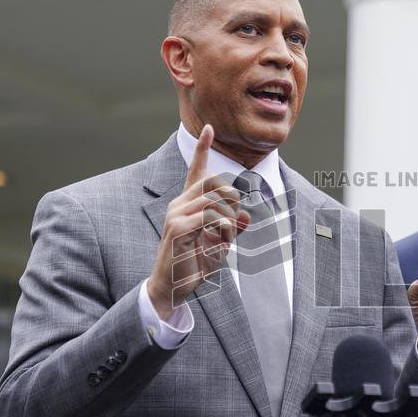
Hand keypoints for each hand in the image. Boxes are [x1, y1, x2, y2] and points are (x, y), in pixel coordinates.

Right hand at [147, 125, 249, 317]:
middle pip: (215, 182)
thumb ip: (232, 228)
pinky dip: (222, 227)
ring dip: (228, 219)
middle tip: (231, 224)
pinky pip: (210, 216)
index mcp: (187, 204)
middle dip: (232, 199)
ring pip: (215, 200)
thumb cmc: (193, 264)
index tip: (208, 128)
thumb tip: (246, 215)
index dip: (202, 149)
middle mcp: (178, 204)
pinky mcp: (178, 228)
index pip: (195, 171)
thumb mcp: (219, 244)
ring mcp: (176, 215)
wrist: (171, 288)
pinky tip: (217, 239)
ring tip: (223, 238)